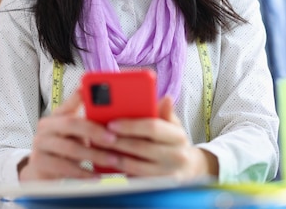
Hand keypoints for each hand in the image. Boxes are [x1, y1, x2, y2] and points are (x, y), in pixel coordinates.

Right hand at [18, 91, 122, 180]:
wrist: (42, 171)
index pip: (69, 104)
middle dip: (94, 131)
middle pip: (70, 124)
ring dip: (94, 155)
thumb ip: (86, 122)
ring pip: (69, 147)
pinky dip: (83, 172)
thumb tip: (108, 111)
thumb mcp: (74, 134)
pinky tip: (96, 176)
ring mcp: (40, 144)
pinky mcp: (39, 162)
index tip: (95, 96)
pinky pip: (64, 167)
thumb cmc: (63, 150)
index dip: (80, 99)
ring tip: (111, 160)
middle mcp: (45, 127)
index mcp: (55, 116)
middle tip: (112, 139)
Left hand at [102, 96, 218, 179]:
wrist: (188, 169)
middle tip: (97, 135)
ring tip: (98, 148)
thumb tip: (166, 98)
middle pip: (140, 147)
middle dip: (116, 141)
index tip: (111, 123)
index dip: (130, 125)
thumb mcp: (173, 125)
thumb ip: (165, 113)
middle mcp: (176, 156)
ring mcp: (167, 174)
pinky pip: (134, 178)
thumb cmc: (173, 142)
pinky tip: (107, 162)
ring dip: (113, 157)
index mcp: (178, 136)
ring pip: (134, 165)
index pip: (152, 128)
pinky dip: (119, 170)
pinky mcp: (157, 187)